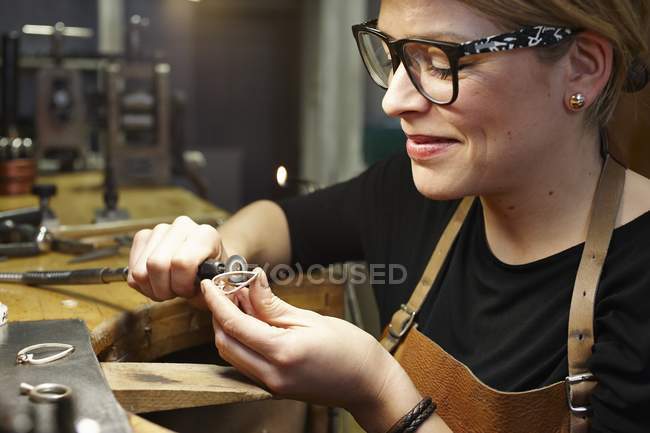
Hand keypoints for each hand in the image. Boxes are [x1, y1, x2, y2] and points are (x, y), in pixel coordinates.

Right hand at [127, 216, 224, 301]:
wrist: (204, 260)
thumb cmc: (210, 273)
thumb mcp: (216, 284)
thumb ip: (210, 289)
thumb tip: (200, 288)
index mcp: (205, 235)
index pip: (181, 262)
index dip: (182, 285)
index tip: (189, 290)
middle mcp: (182, 226)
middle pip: (156, 264)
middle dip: (164, 288)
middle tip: (175, 292)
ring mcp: (160, 230)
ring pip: (141, 270)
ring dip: (152, 288)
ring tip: (167, 287)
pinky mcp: (142, 237)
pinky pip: (132, 271)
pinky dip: (142, 285)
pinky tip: (157, 282)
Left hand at [201, 268, 425, 431]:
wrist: (368, 383)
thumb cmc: (349, 349)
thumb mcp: (309, 319)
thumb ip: (273, 305)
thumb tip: (251, 283)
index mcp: (282, 352)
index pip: (235, 325)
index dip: (217, 302)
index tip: (208, 284)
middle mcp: (272, 374)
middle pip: (226, 343)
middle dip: (218, 315)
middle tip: (224, 291)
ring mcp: (272, 385)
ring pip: (232, 355)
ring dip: (228, 329)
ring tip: (239, 303)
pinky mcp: (275, 388)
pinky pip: (246, 364)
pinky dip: (242, 342)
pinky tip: (251, 322)